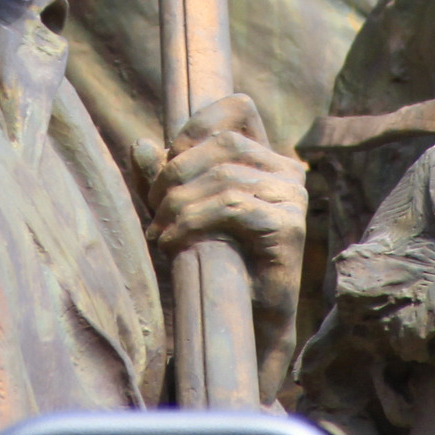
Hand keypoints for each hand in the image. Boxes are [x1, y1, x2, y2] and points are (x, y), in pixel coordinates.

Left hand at [134, 93, 307, 400]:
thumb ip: (162, 180)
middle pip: (224, 144)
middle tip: (152, 208)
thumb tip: (140, 144)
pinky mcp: (289, 227)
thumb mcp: (179, 213)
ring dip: (178, 202)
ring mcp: (293, 198)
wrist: (245, 325)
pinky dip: (192, 221)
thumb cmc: (213, 264)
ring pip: (225, 176)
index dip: (198, 124)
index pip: (239, 109)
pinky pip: (232, 206)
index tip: (168, 159)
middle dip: (176, 172)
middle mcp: (288, 172)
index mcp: (266, 159)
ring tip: (159, 232)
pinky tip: (171, 243)